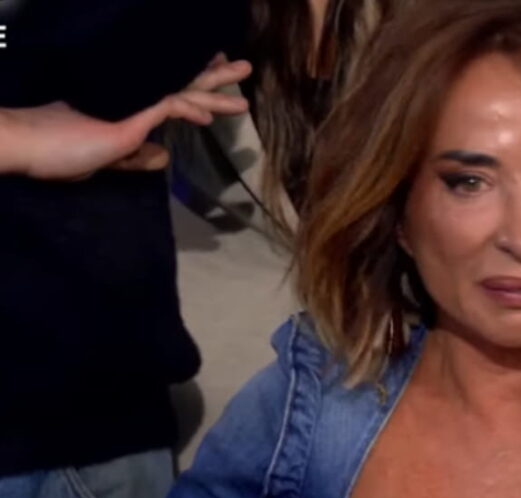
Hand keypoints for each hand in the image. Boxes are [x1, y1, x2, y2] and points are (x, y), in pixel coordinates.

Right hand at [2, 54, 251, 180]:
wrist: (28, 148)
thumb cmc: (60, 152)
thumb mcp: (107, 158)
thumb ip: (135, 157)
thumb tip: (164, 158)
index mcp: (129, 106)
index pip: (170, 93)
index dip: (196, 88)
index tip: (217, 82)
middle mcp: (133, 98)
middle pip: (181, 83)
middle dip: (215, 77)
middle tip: (243, 68)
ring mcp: (131, 105)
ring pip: (181, 91)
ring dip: (214, 90)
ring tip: (243, 86)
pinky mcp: (128, 118)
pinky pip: (167, 107)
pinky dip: (190, 109)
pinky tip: (210, 119)